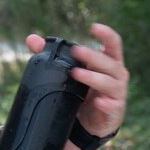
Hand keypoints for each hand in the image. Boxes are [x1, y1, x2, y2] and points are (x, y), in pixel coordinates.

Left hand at [27, 23, 127, 149]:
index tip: (93, 27)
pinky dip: (105, 104)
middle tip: (75, 50)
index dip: (106, 35)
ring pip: (109, 83)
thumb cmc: (86, 90)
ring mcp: (117, 93)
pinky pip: (112, 106)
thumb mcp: (73, 72)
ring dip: (93, 77)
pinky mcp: (115, 110)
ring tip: (76, 74)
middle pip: (109, 62)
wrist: (95, 122)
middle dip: (92, 56)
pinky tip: (97, 102)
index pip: (114, 44)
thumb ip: (54, 55)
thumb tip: (32, 39)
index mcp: (109, 62)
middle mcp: (117, 75)